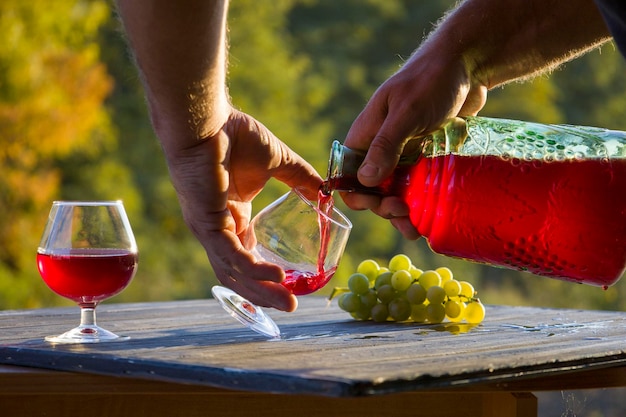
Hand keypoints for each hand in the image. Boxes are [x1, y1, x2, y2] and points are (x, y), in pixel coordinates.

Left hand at [166, 108, 321, 311]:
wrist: (209, 119)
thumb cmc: (236, 135)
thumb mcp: (278, 162)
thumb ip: (301, 178)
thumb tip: (326, 192)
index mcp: (233, 216)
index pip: (247, 256)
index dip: (267, 276)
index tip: (293, 286)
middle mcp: (219, 228)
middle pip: (239, 273)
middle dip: (266, 293)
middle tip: (292, 307)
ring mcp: (210, 228)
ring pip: (233, 271)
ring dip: (260, 290)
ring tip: (288, 302)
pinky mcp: (206, 221)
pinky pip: (229, 254)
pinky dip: (251, 269)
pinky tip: (275, 277)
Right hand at [342, 47, 486, 238]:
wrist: (467, 64)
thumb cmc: (431, 81)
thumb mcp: (407, 112)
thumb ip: (386, 145)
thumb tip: (365, 181)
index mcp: (365, 136)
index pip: (348, 176)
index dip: (358, 195)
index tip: (378, 206)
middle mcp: (380, 147)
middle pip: (372, 189)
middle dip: (384, 207)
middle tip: (405, 215)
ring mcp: (403, 153)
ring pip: (396, 191)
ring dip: (403, 212)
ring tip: (417, 229)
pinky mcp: (424, 156)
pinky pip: (418, 185)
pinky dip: (421, 203)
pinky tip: (430, 218)